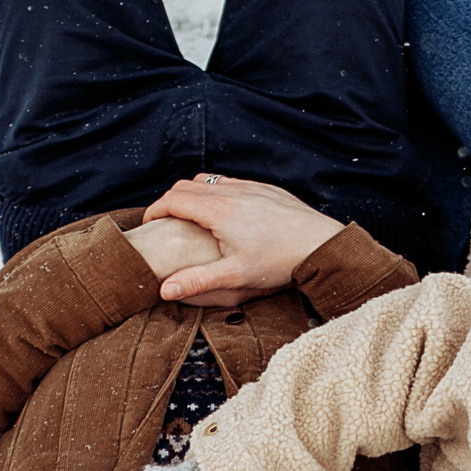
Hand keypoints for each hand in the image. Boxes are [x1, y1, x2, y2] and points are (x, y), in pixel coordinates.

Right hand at [142, 175, 343, 305]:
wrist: (319, 244)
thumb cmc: (278, 262)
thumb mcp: (234, 277)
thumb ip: (197, 281)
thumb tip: (164, 290)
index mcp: (218, 211)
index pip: (172, 200)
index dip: (155, 210)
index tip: (150, 224)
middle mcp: (231, 192)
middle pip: (186, 185)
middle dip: (169, 201)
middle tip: (166, 220)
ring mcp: (249, 186)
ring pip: (208, 180)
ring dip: (193, 193)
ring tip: (191, 216)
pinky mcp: (264, 188)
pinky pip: (231, 181)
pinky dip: (216, 191)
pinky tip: (223, 212)